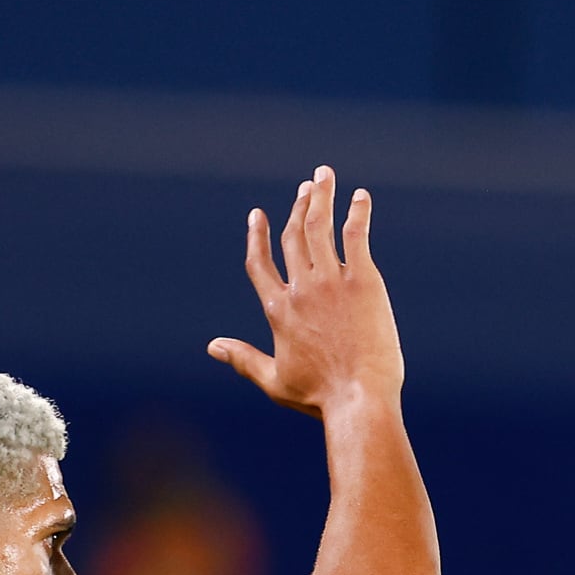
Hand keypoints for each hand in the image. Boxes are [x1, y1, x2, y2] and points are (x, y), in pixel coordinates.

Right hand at [206, 168, 402, 415]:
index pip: (260, 262)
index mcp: (277, 309)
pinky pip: (356, 235)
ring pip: (320, 226)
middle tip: (305, 188)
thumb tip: (212, 346)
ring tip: (324, 176)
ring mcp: (331, 281)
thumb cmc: (318, 396)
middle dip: (297, 207)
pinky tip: (359, 196)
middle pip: (292, 236)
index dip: (257, 236)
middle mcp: (300, 289)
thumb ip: (242, 359)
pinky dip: (357, 213)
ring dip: (321, 197)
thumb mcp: (273, 380)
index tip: (258, 216)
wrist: (358, 398)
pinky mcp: (362, 281)